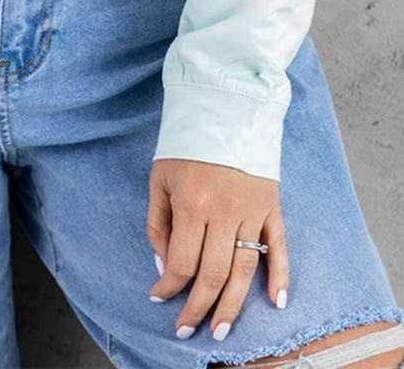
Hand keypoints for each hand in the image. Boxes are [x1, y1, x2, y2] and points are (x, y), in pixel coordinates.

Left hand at [146, 159, 287, 341]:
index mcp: (192, 203)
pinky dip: (280, 276)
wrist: (225, 109)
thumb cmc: (185, 145)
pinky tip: (275, 302)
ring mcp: (251, 210)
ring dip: (232, 304)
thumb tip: (163, 266)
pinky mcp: (272, 206)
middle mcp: (224, 211)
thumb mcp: (159, 179)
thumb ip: (158, 223)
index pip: (182, 261)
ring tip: (221, 330)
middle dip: (198, 307)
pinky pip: (279, 247)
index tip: (159, 298)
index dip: (169, 286)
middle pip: (213, 274)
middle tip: (187, 329)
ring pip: (243, 269)